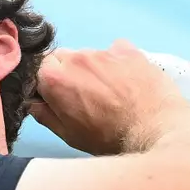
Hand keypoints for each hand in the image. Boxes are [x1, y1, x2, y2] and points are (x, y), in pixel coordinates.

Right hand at [28, 39, 189, 156]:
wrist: (153, 130)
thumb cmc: (108, 138)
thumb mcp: (68, 135)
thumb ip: (45, 114)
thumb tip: (35, 103)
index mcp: (55, 79)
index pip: (39, 69)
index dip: (48, 84)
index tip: (58, 97)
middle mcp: (77, 59)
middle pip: (63, 58)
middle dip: (68, 73)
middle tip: (84, 96)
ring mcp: (104, 52)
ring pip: (89, 54)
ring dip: (92, 68)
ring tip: (109, 92)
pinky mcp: (129, 50)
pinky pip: (115, 51)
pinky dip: (116, 62)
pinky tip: (125, 81)